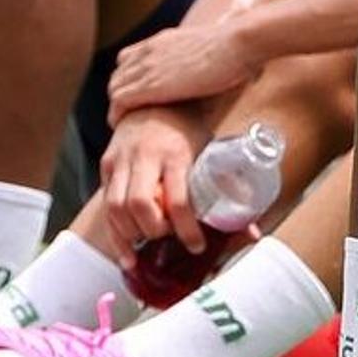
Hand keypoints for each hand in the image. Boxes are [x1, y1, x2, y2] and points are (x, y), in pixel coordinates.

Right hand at [99, 107, 214, 255]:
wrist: (158, 100)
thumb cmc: (190, 132)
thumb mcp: (210, 151)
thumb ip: (228, 190)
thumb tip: (251, 233)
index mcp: (177, 152)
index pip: (178, 199)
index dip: (186, 229)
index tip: (197, 246)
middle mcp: (145, 155)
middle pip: (140, 205)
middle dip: (155, 231)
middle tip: (169, 238)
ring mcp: (121, 159)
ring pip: (116, 208)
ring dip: (131, 235)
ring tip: (149, 246)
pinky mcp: (107, 165)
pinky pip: (105, 206)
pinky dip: (115, 236)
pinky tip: (127, 256)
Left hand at [108, 16, 255, 118]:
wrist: (237, 43)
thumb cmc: (238, 47)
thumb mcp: (214, 47)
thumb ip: (210, 56)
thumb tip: (237, 68)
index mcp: (163, 40)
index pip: (129, 58)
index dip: (130, 77)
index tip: (138, 95)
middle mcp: (149, 51)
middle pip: (118, 75)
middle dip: (121, 94)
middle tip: (130, 114)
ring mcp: (146, 67)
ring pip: (114, 88)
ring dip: (118, 106)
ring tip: (126, 123)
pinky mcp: (148, 85)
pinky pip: (118, 102)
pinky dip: (116, 115)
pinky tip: (123, 126)